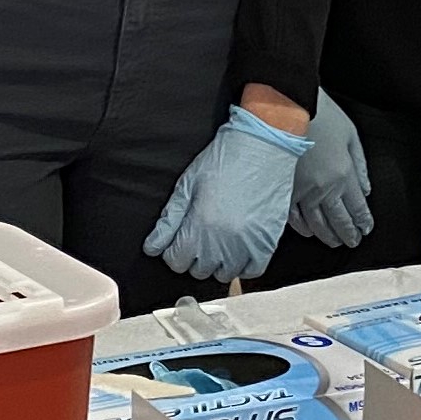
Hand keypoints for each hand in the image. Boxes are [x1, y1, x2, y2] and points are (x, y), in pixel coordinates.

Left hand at [146, 106, 310, 283]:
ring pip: (224, 274)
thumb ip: (169, 220)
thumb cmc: (224, 159)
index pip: (177, 261)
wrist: (263, 144)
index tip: (181, 238)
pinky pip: (253, 270)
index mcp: (200, 225)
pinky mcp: (268, 241)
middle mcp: (223, 241)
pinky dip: (244, 264)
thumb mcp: (188, 184)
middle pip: (199, 271)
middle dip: (195, 256)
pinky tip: (239, 248)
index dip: (175, 250)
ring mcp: (248, 243)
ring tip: (221, 239)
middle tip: (202, 234)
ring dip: (219, 262)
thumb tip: (152, 248)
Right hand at [290, 92, 375, 249]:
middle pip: (339, 220)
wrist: (288, 108)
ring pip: (317, 223)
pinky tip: (309, 231)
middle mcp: (324, 189)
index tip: (366, 230)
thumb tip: (366, 190)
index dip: (363, 222)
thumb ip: (360, 165)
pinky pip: (294, 217)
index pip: (357, 208)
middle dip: (348, 234)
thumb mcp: (351, 136)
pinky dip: (303, 227)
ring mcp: (302, 192)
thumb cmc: (322, 116)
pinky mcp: (284, 190)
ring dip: (327, 235)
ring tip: (334, 242)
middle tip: (353, 242)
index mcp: (344, 175)